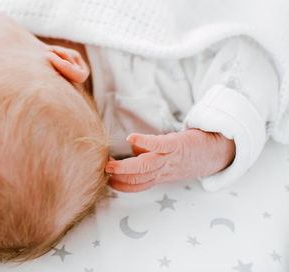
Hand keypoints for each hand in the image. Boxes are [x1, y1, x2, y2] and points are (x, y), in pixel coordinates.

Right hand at [105, 129, 234, 192]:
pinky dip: (145, 142)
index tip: (107, 180)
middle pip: (139, 178)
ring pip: (145, 166)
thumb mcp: (170, 161)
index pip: (139, 184)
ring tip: (110, 163)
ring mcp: (170, 158)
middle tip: (103, 172)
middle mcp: (164, 170)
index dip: (122, 185)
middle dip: (120, 177)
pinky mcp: (177, 144)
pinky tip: (131, 138)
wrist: (220, 150)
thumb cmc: (192, 154)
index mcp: (161, 175)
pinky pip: (159, 145)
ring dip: (126, 167)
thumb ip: (151, 157)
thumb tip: (133, 148)